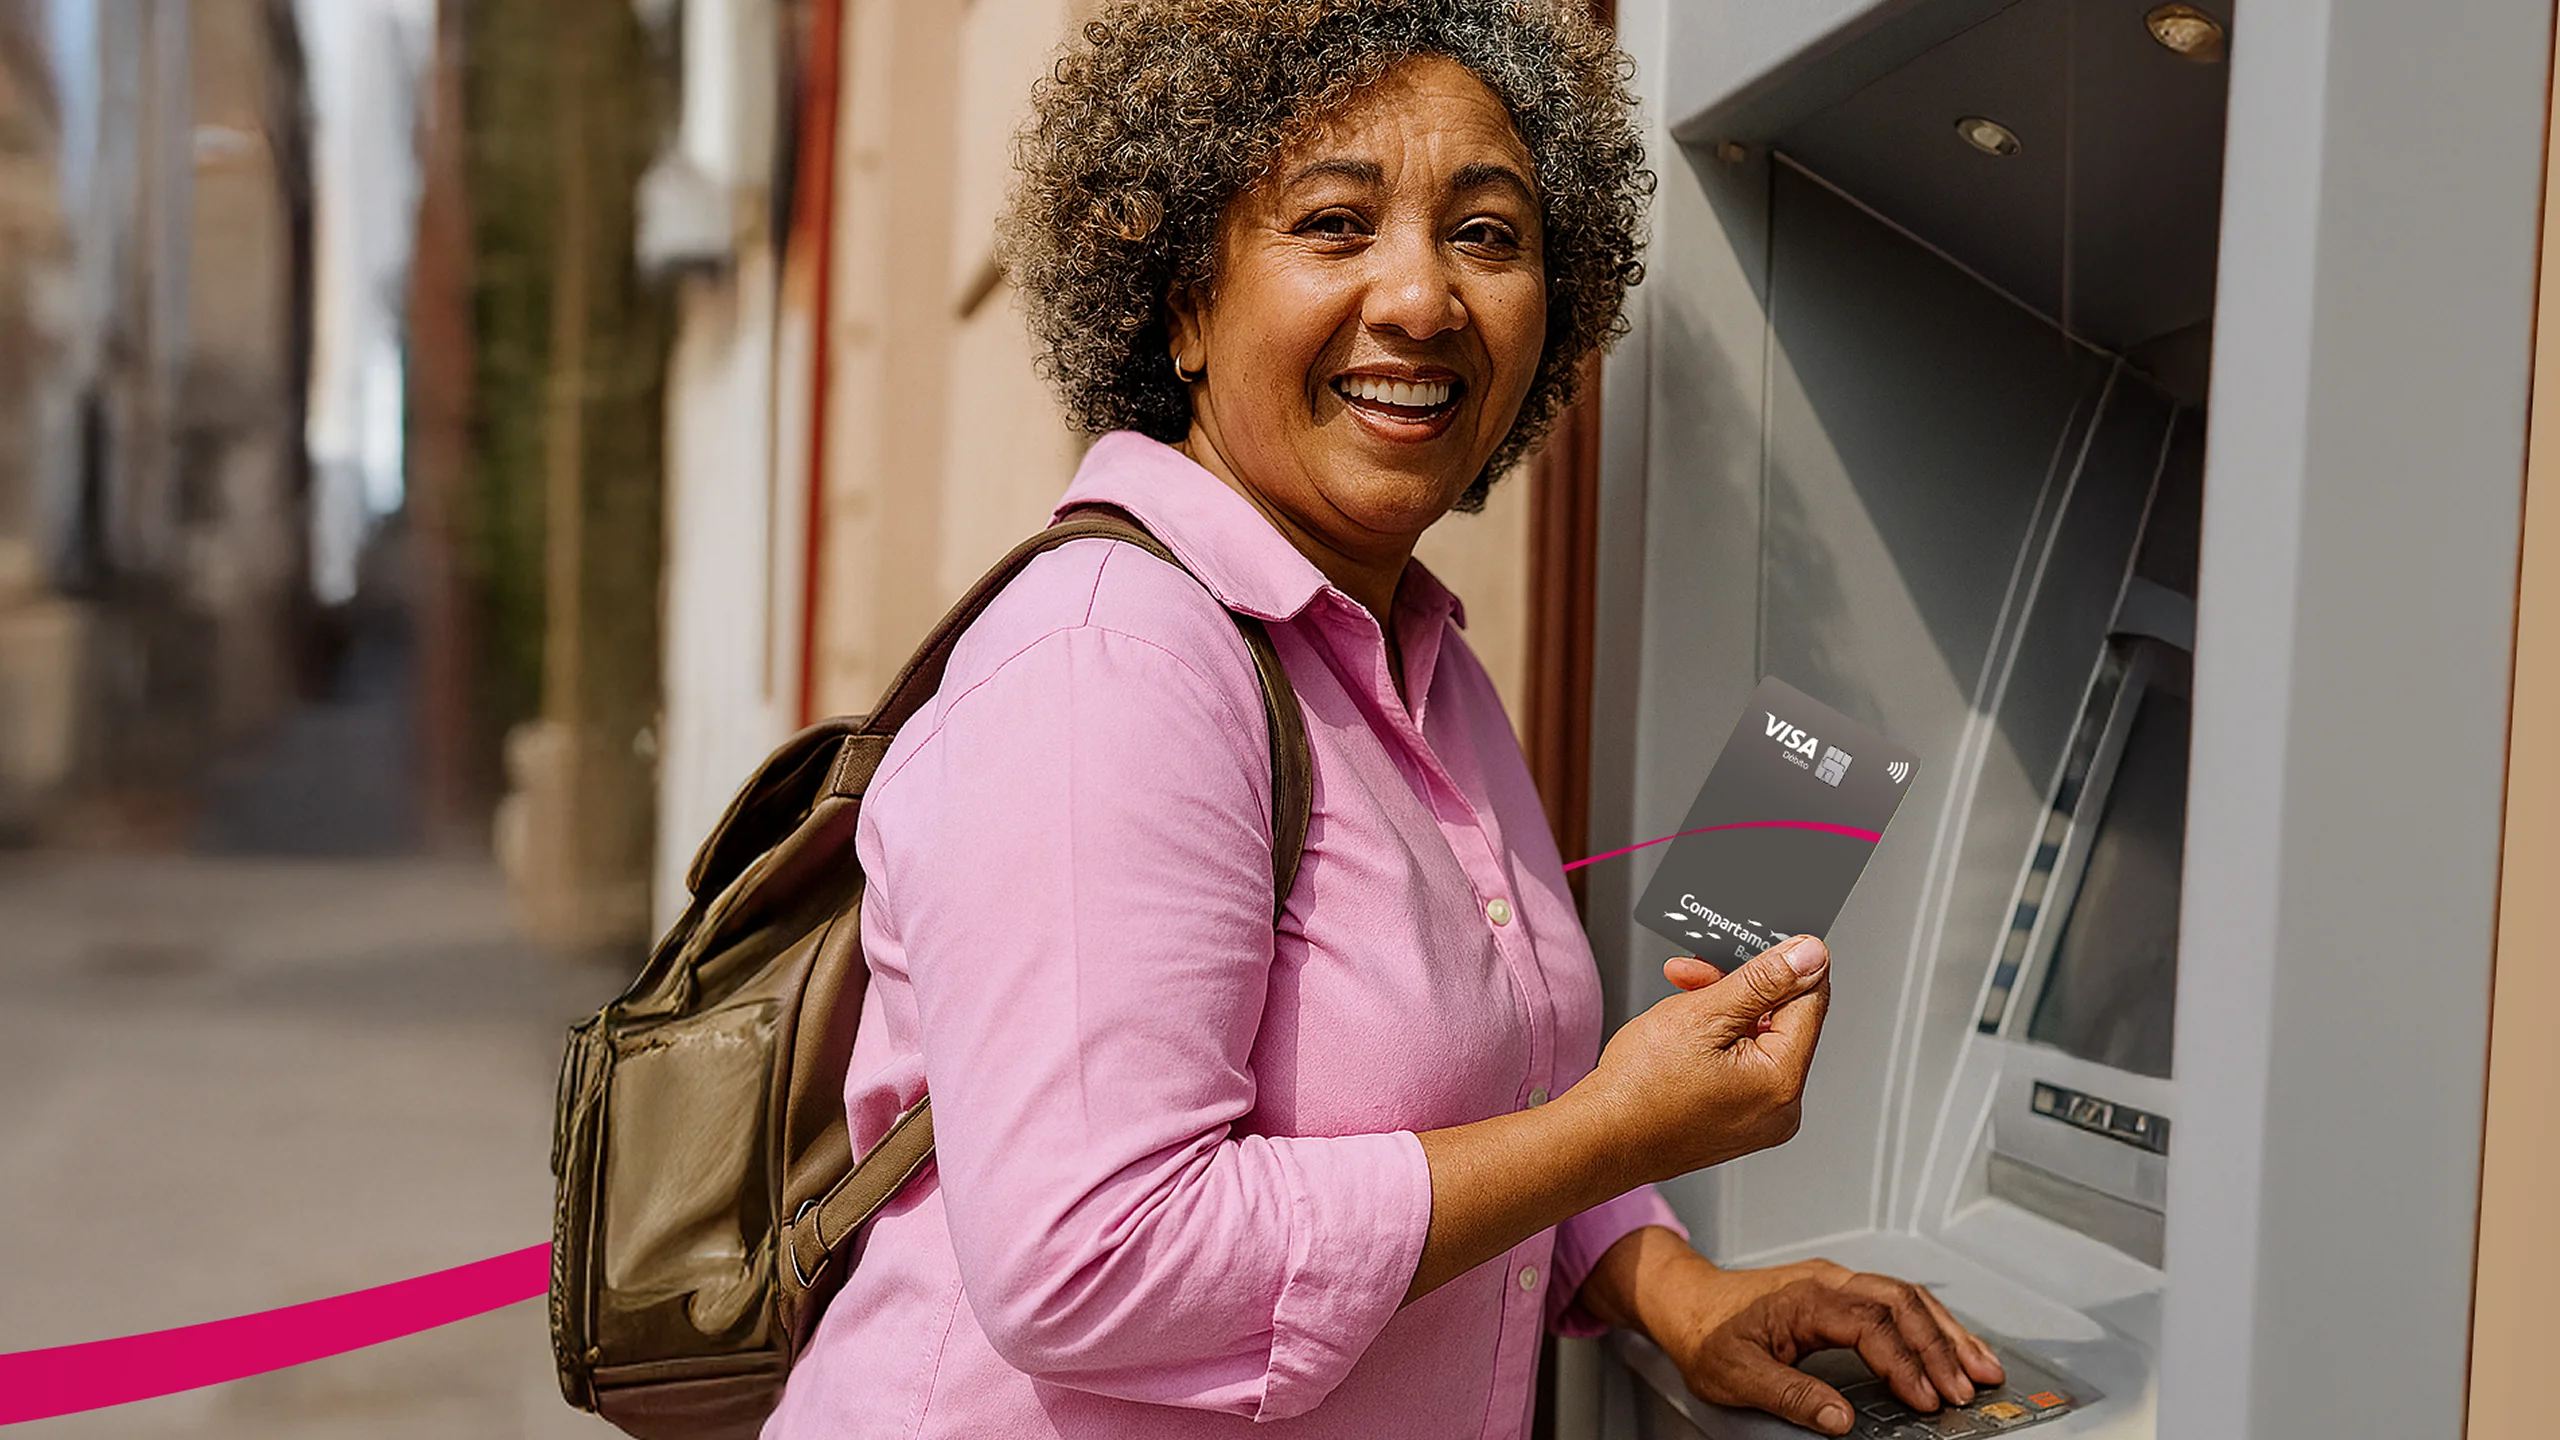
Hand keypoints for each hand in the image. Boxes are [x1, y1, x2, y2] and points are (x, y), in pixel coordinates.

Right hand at [1574, 936, 1831, 1184]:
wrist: (1599, 1140)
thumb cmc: (1637, 1089)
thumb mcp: (1702, 1016)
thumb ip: (1762, 981)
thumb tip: (1810, 955)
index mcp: (1781, 1082)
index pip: (1811, 1001)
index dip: (1782, 963)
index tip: (1755, 942)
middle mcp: (1781, 1108)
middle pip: (1781, 1021)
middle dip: (1740, 987)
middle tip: (1695, 972)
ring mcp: (1760, 1120)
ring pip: (1758, 1041)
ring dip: (1723, 1011)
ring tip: (1680, 1000)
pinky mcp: (1739, 1123)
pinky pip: (1743, 1067)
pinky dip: (1718, 1042)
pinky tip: (1685, 1030)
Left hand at [1579, 1230, 2006, 1436]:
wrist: (1684, 1301)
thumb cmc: (1705, 1332)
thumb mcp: (1735, 1373)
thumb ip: (1790, 1394)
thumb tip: (1839, 1419)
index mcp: (1806, 1295)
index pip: (1873, 1325)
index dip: (1905, 1363)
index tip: (1927, 1398)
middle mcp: (1829, 1282)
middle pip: (1902, 1304)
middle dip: (1942, 1347)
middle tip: (1970, 1388)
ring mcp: (1838, 1284)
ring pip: (1907, 1299)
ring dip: (1947, 1333)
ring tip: (1982, 1368)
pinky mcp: (1841, 1295)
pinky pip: (1897, 1303)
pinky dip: (1931, 1326)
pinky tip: (1951, 1347)